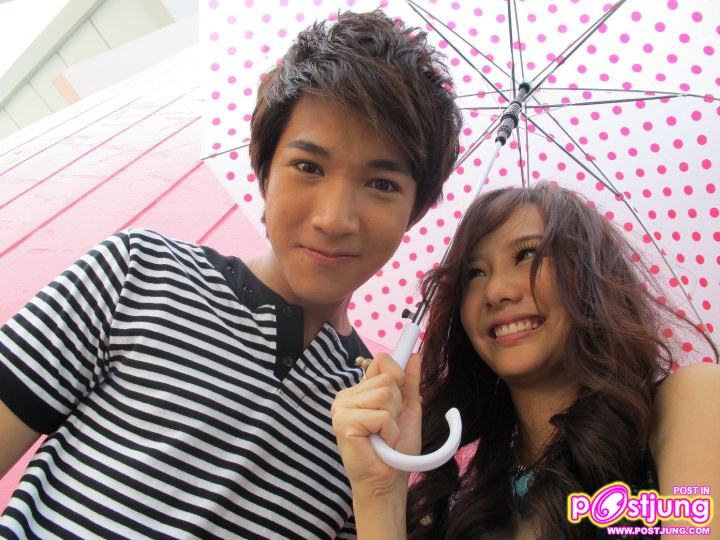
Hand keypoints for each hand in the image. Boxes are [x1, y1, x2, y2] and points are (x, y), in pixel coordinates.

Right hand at [331, 352, 421, 498]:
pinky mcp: (344, 423)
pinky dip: (389, 431)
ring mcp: (341, 408)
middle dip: (398, 404)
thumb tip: (414, 356)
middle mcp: (345, 396)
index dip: (398, 376)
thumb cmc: (396, 450)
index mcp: (358, 391)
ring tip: (384, 436)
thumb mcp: (407, 410)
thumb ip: (409, 383)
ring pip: (385, 394)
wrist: (388, 482)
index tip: (401, 392)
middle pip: (387, 378)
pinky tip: (380, 443)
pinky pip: (380, 415)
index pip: (381, 361)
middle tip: (389, 427)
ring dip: (394, 420)